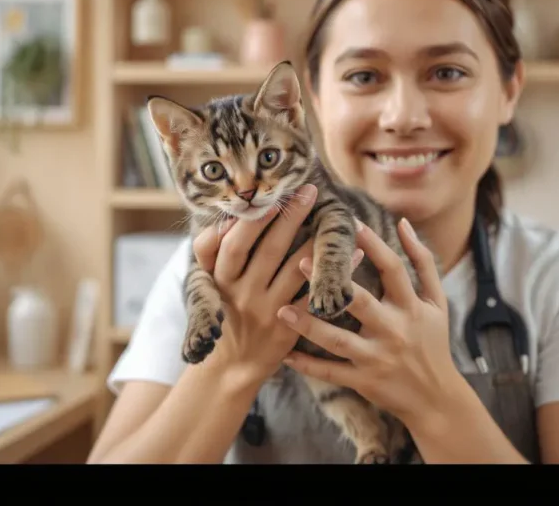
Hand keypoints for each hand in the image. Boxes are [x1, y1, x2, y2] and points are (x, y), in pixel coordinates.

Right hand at [191, 184, 363, 385]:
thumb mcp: (203, 285)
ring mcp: (267, 311)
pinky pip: (315, 297)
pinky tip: (354, 254)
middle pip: (269, 250)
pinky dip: (334, 274)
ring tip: (334, 215)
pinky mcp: (290, 329)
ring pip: (295, 271)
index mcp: (221, 280)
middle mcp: (243, 293)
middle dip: (290, 217)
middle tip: (309, 189)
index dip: (253, 219)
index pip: (235, 243)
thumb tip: (226, 220)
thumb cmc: (221, 314)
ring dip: (316, 242)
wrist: (231, 368)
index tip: (272, 195)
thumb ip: (209, 252)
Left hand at [276, 217, 460, 429]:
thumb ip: (423, 262)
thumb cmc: (433, 342)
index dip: (372, 243)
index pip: (392, 268)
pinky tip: (284, 354)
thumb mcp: (438, 302)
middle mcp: (393, 330)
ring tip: (281, 309)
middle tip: (299, 261)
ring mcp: (376, 357)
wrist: (437, 398)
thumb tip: (402, 223)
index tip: (348, 222)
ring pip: (337, 340)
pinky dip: (306, 366)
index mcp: (411, 307)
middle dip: (330, 282)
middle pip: (359, 301)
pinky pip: (330, 373)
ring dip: (307, 325)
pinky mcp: (363, 381)